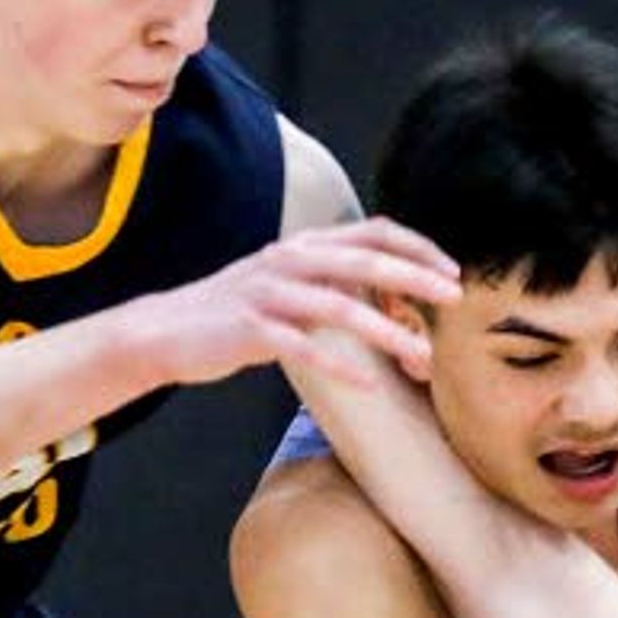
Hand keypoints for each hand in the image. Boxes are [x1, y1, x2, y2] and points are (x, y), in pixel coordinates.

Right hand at [163, 216, 457, 390]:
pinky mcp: (249, 331)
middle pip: (361, 261)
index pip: (370, 232)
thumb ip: (328, 279)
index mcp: (301, 246)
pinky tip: (368, 386)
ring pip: (337, 306)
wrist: (163, 331)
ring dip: (385, 330)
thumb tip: (383, 288)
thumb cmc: (233, 313)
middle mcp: (287, 260)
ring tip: (420, 354)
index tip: (450, 270)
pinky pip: (302, 348)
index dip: (415, 247)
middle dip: (413, 276)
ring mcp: (267, 294)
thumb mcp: (284, 283)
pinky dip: (339, 367)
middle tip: (453, 296)